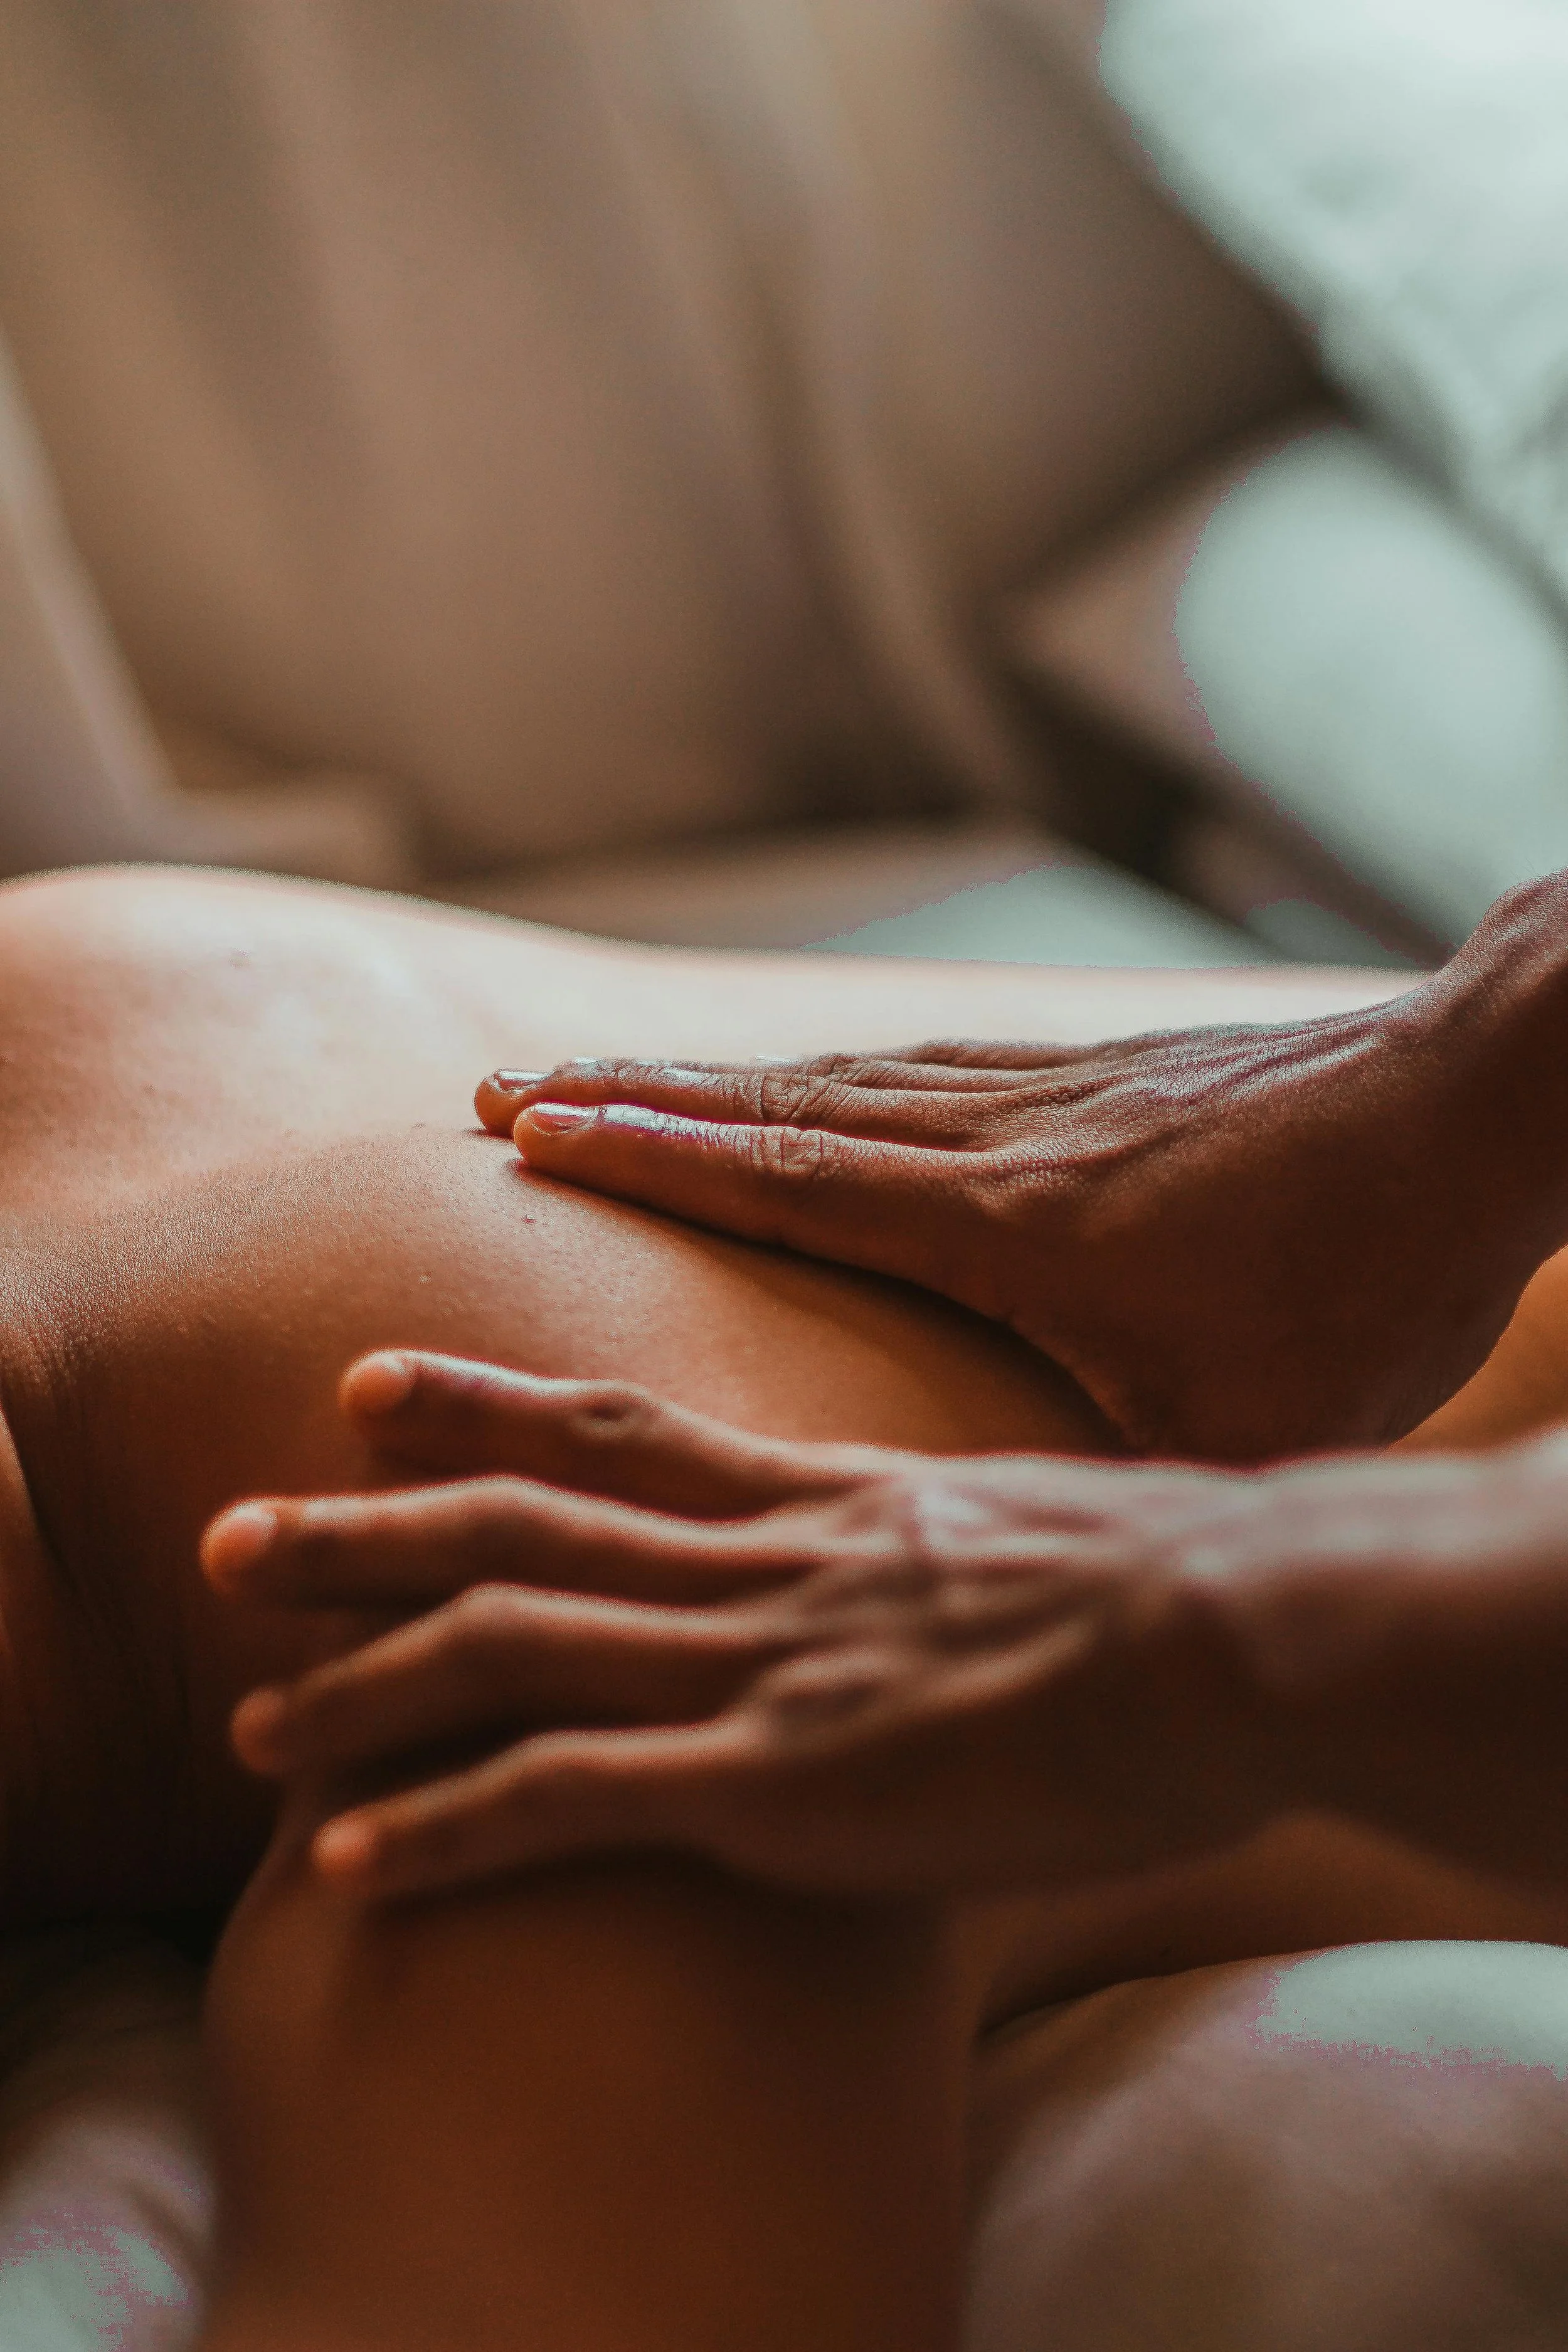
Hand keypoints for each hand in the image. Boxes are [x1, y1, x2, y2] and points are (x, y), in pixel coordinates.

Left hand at [200, 1349, 1295, 1903]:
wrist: (1233, 1632)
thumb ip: (944, 1551)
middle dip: (362, 1533)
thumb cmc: (1169, 1596)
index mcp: (822, 1501)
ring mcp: (757, 1665)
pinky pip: (572, 1801)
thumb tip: (939, 1576)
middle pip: (521, 1526)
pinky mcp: (778, 1781)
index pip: (617, 1426)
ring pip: (512, 1648)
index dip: (482, 1403)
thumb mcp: (1031, 1539)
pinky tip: (351, 1870)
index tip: (368, 1386)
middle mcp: (761, 1564)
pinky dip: (449, 1831)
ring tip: (247, 1727)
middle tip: (229, 1536)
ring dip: (363, 1686)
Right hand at [473, 900, 1563, 1460]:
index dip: (648, 1153)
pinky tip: (799, 1089)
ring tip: (611, 1078)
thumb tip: (1021, 1591)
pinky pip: (920, 1070)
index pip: (787, 1179)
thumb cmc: (1370, 1281)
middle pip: (780, 1110)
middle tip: (508, 1091)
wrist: (1479, 1107)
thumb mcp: (1238, 1423)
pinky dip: (824, 1079)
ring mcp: (1048, 1093)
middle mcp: (1002, 1138)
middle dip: (633, 1103)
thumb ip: (1112, 1493)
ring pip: (841, 1080)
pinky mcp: (1098, 1077)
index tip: (528, 1125)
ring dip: (713, 1082)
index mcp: (1010, 1223)